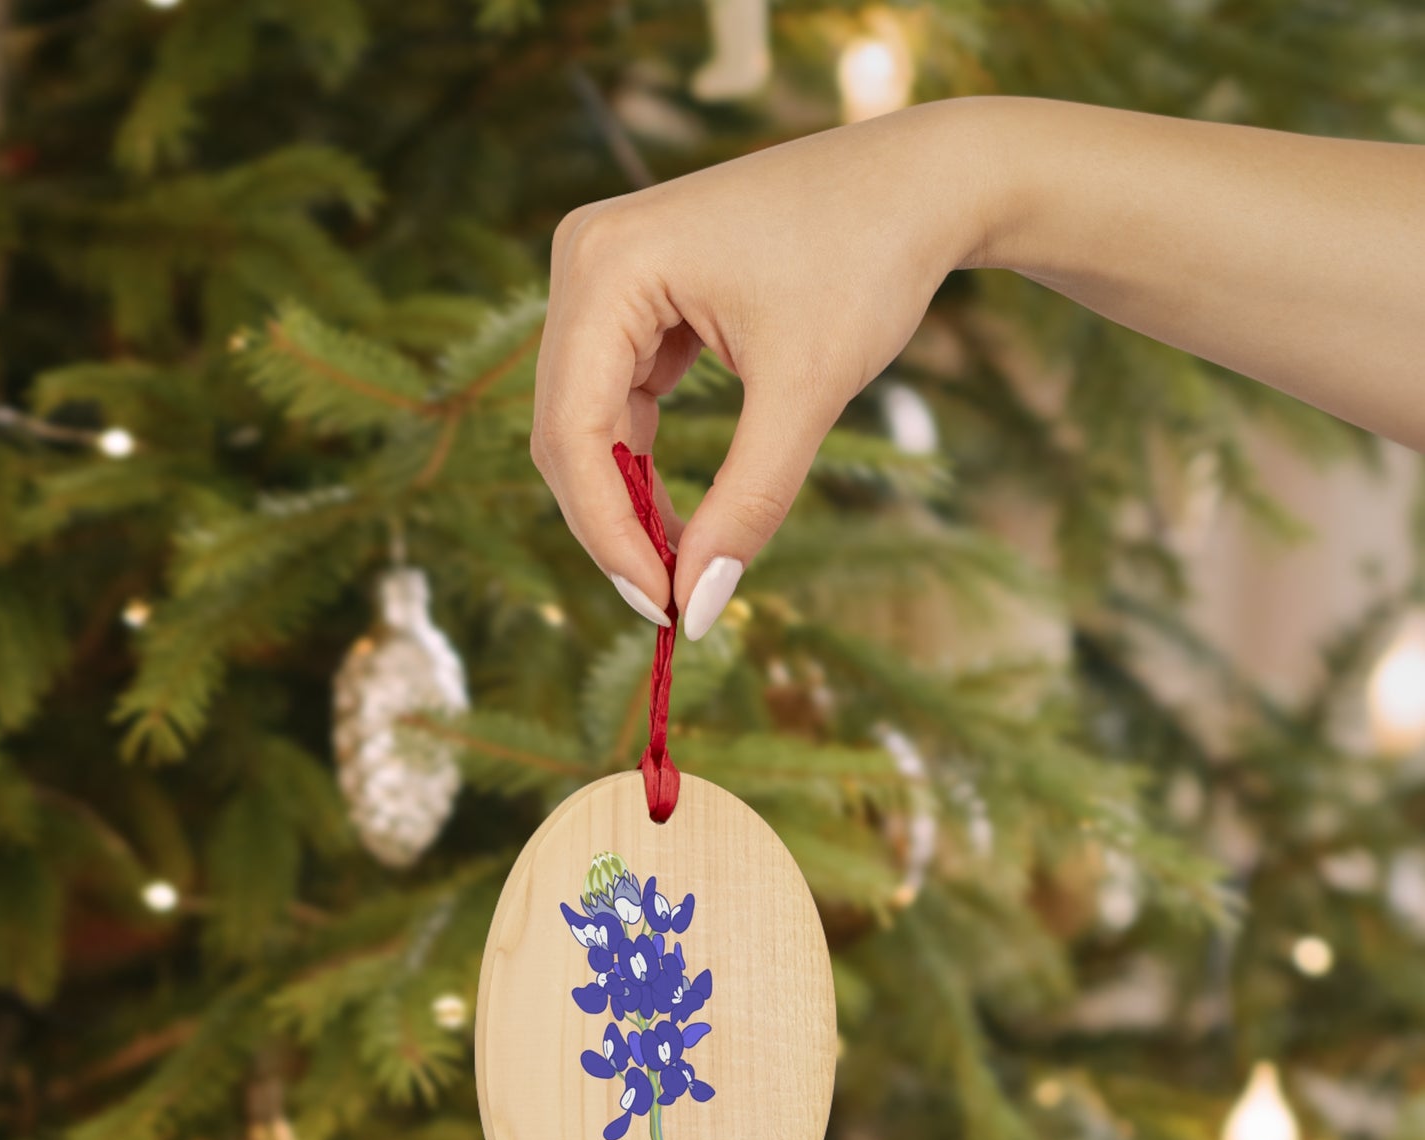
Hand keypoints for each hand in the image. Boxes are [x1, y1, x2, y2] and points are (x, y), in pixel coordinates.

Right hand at [530, 100, 996, 638]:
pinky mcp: (633, 293)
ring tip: (682, 566)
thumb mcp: (806, 393)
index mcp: (607, 264)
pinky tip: (680, 514)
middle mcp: (584, 258)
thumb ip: (746, 504)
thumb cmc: (867, 262)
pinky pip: (615, 398)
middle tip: (671, 602)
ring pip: (585, 422)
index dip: (608, 534)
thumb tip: (696, 608)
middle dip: (614, 525)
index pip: (574, 431)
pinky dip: (643, 462)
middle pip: (566, 430)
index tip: (663, 609)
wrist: (919, 184)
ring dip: (626, 500)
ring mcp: (603, 273)